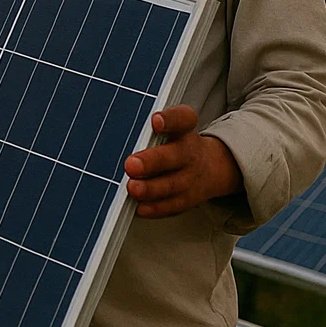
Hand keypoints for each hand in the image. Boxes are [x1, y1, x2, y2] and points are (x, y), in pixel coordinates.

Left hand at [123, 105, 241, 218]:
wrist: (209, 166)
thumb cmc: (177, 143)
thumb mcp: (169, 129)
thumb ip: (146, 131)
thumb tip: (115, 136)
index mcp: (184, 129)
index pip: (183, 119)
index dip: (170, 120)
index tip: (156, 121)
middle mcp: (190, 152)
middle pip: (175, 155)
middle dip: (152, 161)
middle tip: (131, 165)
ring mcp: (191, 176)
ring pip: (174, 183)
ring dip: (152, 188)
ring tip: (133, 188)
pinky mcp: (189, 197)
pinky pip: (174, 204)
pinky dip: (157, 208)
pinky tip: (142, 207)